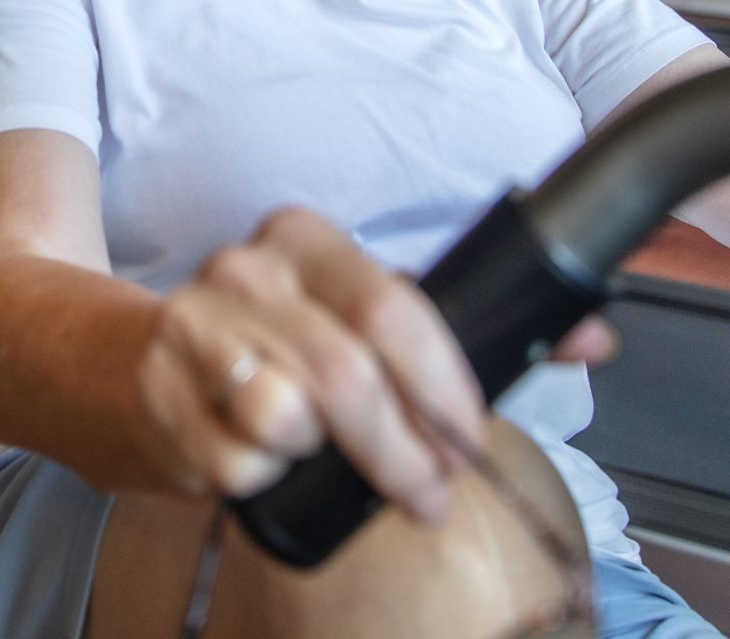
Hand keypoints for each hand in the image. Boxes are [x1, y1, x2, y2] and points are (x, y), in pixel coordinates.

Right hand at [134, 208, 487, 523]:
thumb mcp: (362, 320)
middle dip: (403, 453)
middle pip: (346, 376)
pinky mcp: (158, 391)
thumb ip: (471, 332)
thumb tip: (589, 341)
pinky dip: (263, 477)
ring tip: (321, 452)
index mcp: (302, 238)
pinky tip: (261, 457)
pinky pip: (239, 463)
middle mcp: (242, 270)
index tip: (466, 439)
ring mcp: (191, 327)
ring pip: (288, 420)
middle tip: (427, 491)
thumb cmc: (272, 346)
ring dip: (322, 458)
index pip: (391, 307)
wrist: (139, 366)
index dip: (440, 388)